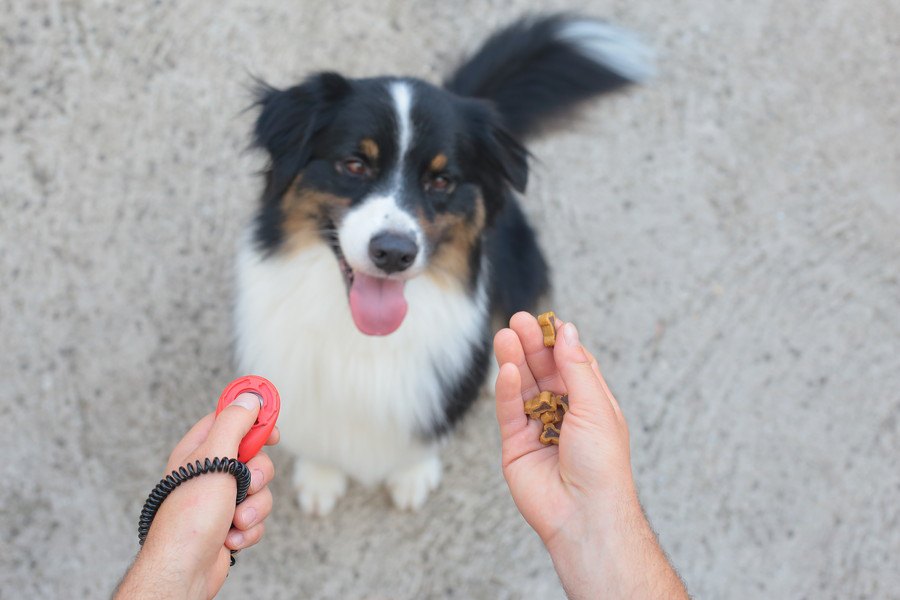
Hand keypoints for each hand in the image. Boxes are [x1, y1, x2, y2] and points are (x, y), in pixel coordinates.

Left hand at [116, 393, 279, 599]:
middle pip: (255, 456)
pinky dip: (249, 529)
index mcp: (200, 450)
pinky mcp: (231, 524)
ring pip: (261, 490)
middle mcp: (211, 471)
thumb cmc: (190, 515)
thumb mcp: (214, 459)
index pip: (230, 418)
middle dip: (259, 475)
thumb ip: (234, 423)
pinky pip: (257, 517)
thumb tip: (250, 397)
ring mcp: (222, 499)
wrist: (183, 570)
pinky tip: (230, 538)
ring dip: (254, 508)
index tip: (272, 424)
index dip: (254, 417)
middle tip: (247, 482)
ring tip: (234, 520)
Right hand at [493, 312, 634, 547]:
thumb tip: (568, 331)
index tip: (546, 319)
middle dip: (531, 346)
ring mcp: (538, 428)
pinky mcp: (516, 445)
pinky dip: (506, 389)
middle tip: (517, 321)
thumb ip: (576, 367)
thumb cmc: (602, 464)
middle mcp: (563, 413)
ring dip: (514, 360)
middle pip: (543, 371)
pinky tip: (505, 369)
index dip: (558, 341)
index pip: (571, 363)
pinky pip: (509, 411)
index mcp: (590, 404)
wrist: (584, 513)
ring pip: (522, 387)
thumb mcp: (595, 406)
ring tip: (504, 336)